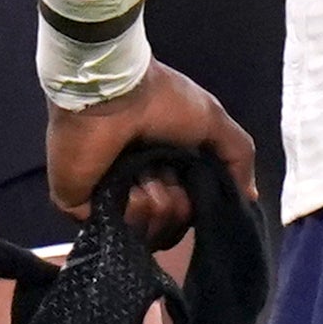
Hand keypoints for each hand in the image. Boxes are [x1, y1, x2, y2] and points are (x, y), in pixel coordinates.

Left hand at [46, 57, 255, 237]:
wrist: (115, 90)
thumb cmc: (161, 100)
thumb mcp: (213, 123)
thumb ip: (236, 158)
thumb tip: (248, 195)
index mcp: (156, 169)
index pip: (182, 215)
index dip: (194, 205)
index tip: (190, 180)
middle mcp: (129, 186)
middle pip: (167, 230)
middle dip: (178, 206)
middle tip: (165, 174)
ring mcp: (100, 196)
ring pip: (143, 233)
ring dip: (157, 204)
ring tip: (145, 175)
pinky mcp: (75, 202)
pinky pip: (115, 228)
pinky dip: (131, 208)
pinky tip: (128, 183)